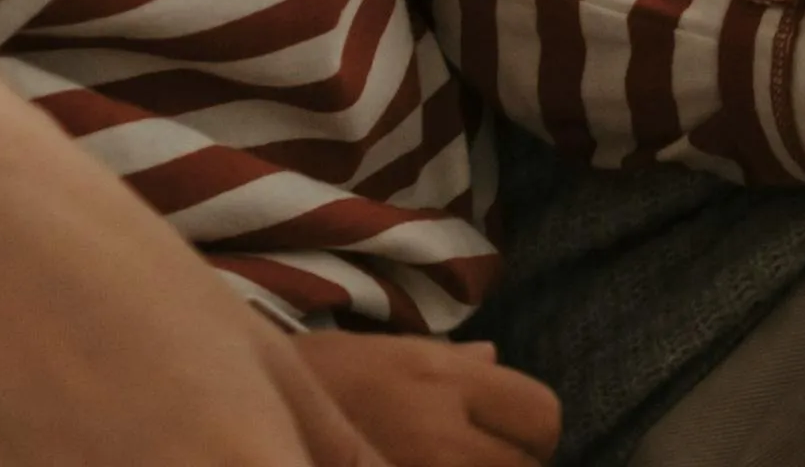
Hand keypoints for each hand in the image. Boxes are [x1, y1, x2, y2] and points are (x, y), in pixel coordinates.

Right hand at [295, 330, 560, 465]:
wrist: (262, 407)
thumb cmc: (324, 374)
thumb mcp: (392, 349)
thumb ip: (453, 360)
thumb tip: (494, 358)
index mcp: (445, 378)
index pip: (542, 415)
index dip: (531, 428)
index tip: (509, 432)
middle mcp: (440, 429)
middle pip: (523, 465)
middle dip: (509, 461)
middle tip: (474, 451)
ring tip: (447, 459)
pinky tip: (424, 465)